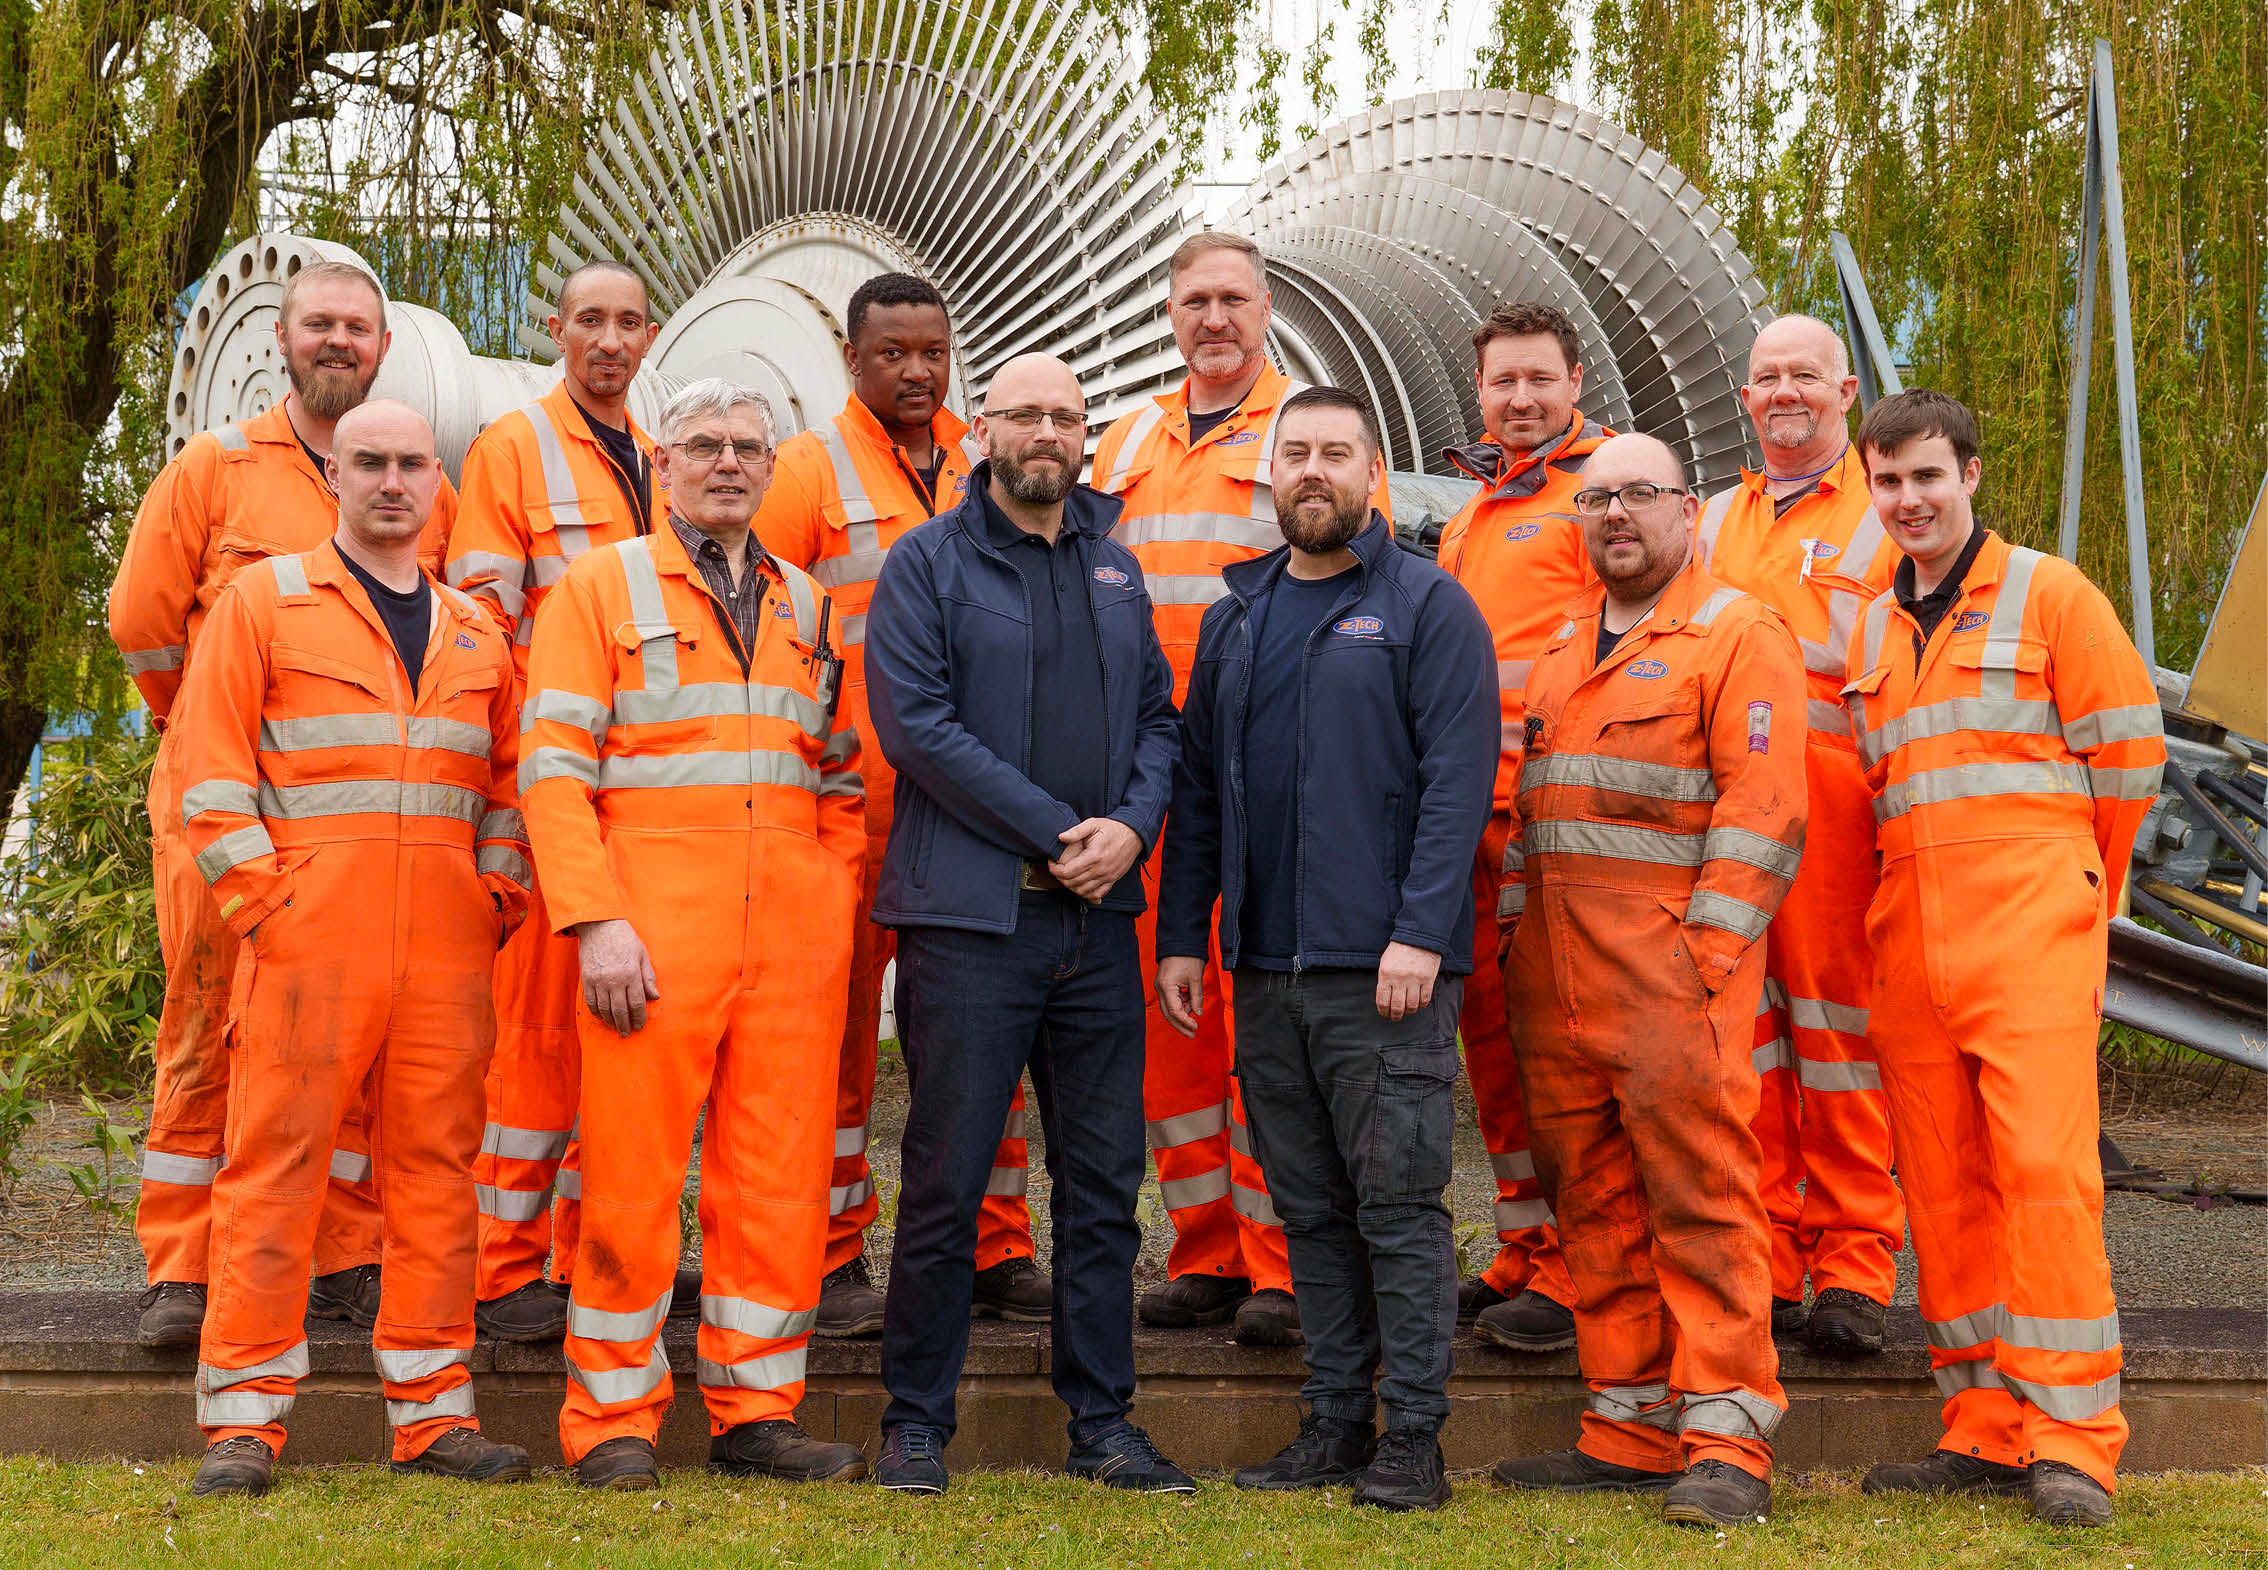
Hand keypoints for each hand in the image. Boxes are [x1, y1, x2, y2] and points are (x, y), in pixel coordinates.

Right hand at [576, 918, 659, 1035]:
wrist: (600, 926)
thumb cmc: (625, 939)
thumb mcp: (642, 955)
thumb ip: (648, 977)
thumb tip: (654, 997)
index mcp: (631, 974)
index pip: (637, 1003)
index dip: (639, 1017)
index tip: (640, 1025)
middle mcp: (614, 980)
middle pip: (620, 1010)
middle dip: (624, 1025)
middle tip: (627, 1033)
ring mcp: (598, 980)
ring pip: (604, 1009)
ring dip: (610, 1021)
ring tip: (615, 1028)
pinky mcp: (587, 979)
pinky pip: (591, 1001)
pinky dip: (596, 1012)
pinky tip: (602, 1016)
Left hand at [1053, 817, 1143, 901]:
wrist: (1134, 836)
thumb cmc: (1112, 829)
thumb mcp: (1093, 824)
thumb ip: (1076, 831)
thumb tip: (1061, 838)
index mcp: (1094, 855)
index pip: (1067, 872)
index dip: (1055, 869)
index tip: (1052, 862)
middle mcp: (1100, 869)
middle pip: (1072, 883)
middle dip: (1060, 878)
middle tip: (1057, 868)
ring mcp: (1107, 877)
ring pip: (1082, 891)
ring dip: (1071, 886)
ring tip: (1067, 876)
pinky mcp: (1112, 880)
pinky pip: (1096, 894)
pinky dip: (1085, 893)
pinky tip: (1080, 885)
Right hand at [1156, 955, 1206, 1037]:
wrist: (1180, 941)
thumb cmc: (1187, 957)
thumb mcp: (1195, 978)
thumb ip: (1196, 997)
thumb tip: (1197, 1012)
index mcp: (1166, 987)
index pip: (1174, 1011)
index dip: (1185, 1021)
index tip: (1195, 1027)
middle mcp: (1160, 988)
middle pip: (1168, 1014)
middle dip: (1180, 1025)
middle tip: (1192, 1034)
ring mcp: (1161, 987)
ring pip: (1169, 1008)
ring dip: (1181, 1015)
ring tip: (1194, 1018)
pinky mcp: (1164, 985)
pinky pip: (1171, 1000)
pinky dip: (1180, 1005)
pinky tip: (1190, 1007)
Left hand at [1375, 941, 1441, 1020]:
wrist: (1418, 937)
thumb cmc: (1399, 950)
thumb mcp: (1385, 963)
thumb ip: (1384, 980)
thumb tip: (1384, 999)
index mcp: (1386, 975)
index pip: (1383, 1000)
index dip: (1383, 1011)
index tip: (1385, 1014)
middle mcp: (1400, 979)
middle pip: (1397, 1007)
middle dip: (1395, 1015)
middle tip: (1395, 1017)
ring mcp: (1415, 980)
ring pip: (1412, 1006)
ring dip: (1409, 1012)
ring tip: (1407, 1011)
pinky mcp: (1428, 979)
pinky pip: (1425, 999)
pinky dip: (1421, 1005)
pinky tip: (1418, 1004)